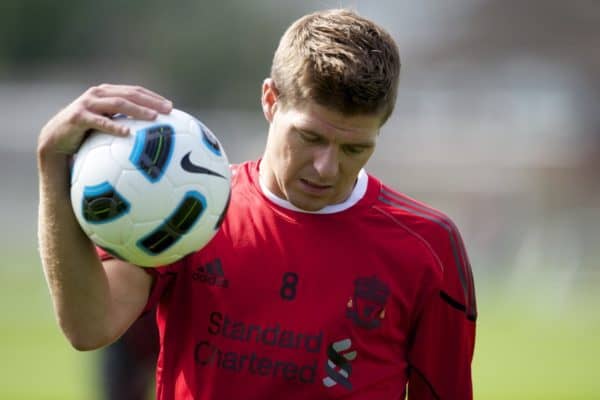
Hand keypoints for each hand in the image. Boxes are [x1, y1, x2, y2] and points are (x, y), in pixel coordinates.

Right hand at [38, 84, 172, 156]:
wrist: (56, 139)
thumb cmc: (86, 133)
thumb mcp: (106, 124)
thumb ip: (124, 122)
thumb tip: (152, 134)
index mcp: (108, 93)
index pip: (135, 91)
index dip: (153, 97)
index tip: (171, 107)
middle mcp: (98, 94)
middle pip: (130, 95)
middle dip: (151, 102)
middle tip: (168, 111)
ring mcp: (88, 104)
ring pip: (118, 104)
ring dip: (137, 110)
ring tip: (153, 118)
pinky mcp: (79, 117)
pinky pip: (99, 122)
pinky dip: (114, 127)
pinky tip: (127, 133)